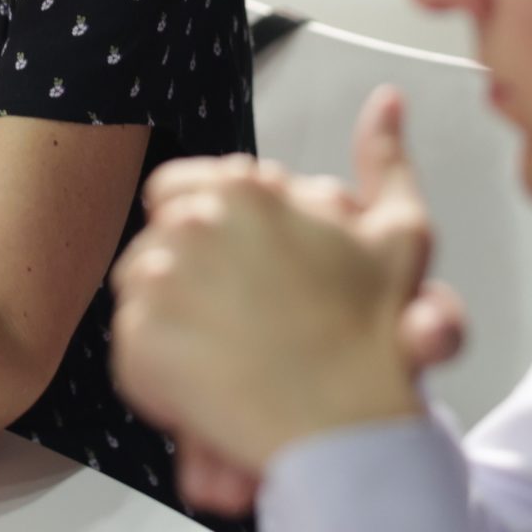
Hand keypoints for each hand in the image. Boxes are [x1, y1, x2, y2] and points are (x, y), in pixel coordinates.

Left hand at [111, 89, 452, 482]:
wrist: (353, 430)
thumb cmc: (374, 339)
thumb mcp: (399, 234)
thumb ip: (386, 159)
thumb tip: (387, 101)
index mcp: (243, 189)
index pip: (178, 189)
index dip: (204, 227)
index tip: (234, 266)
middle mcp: (192, 225)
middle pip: (157, 239)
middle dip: (189, 272)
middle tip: (237, 316)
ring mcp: (158, 283)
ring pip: (140, 290)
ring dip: (173, 316)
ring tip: (226, 349)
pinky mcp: (138, 343)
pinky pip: (131, 345)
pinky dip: (162, 367)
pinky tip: (211, 381)